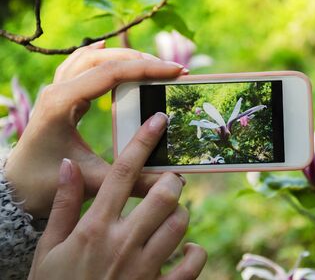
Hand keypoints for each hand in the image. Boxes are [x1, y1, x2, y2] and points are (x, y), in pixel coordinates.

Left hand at [4, 41, 186, 217]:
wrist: (18, 187)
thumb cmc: (47, 184)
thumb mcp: (95, 181)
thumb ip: (134, 181)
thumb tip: (171, 182)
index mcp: (62, 103)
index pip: (111, 73)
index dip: (146, 69)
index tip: (176, 71)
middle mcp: (57, 90)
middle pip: (103, 59)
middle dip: (141, 60)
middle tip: (172, 70)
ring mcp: (56, 90)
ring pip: (91, 58)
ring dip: (123, 56)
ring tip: (152, 62)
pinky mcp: (60, 96)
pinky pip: (77, 64)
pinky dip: (95, 55)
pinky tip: (105, 49)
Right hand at [28, 113, 206, 278]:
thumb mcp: (48, 249)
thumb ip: (63, 206)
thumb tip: (69, 166)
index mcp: (94, 228)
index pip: (122, 174)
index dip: (142, 143)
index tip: (160, 120)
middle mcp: (122, 243)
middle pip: (163, 194)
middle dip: (172, 181)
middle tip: (169, 182)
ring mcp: (144, 268)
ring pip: (180, 223)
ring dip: (181, 213)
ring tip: (172, 214)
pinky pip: (192, 264)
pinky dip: (194, 252)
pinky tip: (186, 249)